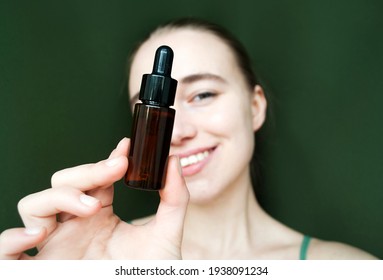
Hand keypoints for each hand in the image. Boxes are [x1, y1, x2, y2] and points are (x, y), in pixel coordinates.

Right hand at [0, 138, 188, 258]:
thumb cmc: (151, 273)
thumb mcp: (166, 234)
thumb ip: (175, 199)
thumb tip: (173, 161)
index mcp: (101, 215)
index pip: (94, 178)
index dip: (106, 160)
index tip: (125, 149)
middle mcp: (75, 225)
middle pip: (63, 183)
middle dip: (87, 172)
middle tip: (115, 171)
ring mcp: (56, 244)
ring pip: (34, 204)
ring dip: (59, 197)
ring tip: (91, 208)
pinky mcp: (41, 268)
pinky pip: (7, 252)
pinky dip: (11, 240)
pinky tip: (36, 236)